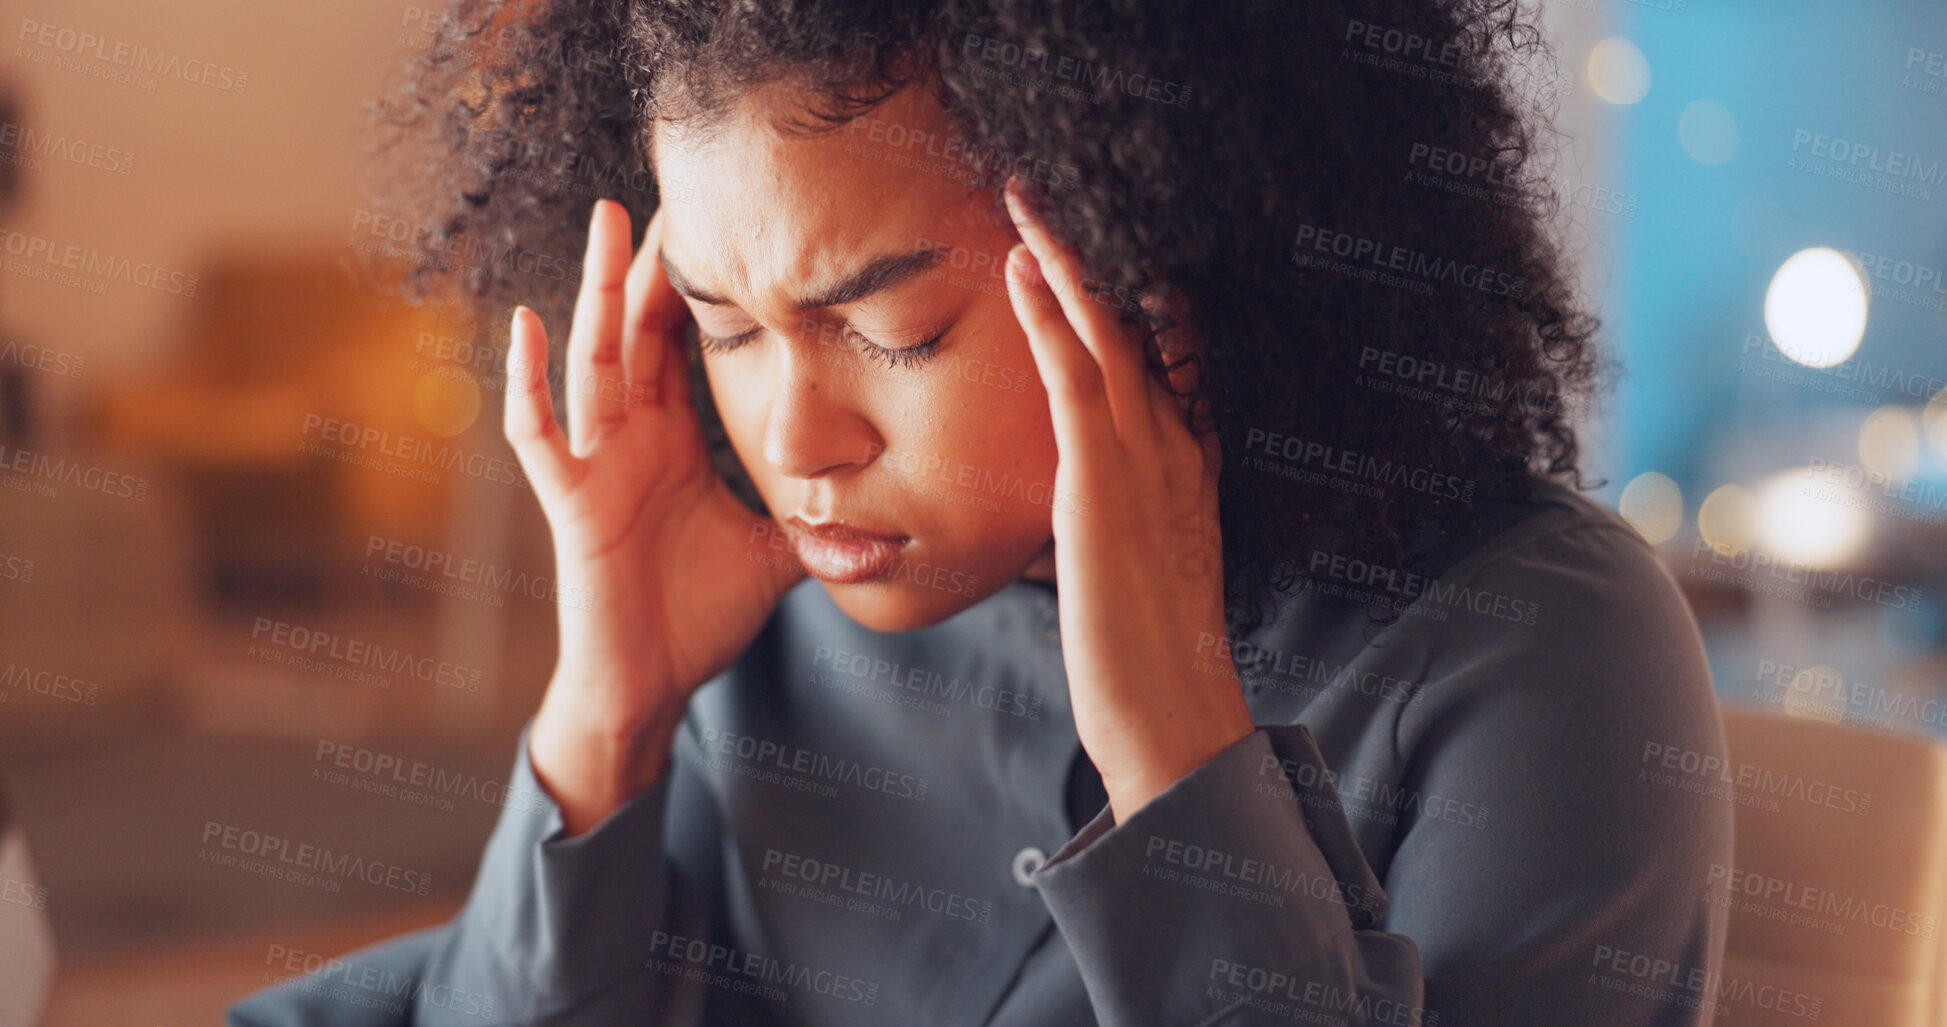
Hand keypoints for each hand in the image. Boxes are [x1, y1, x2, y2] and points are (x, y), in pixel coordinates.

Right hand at [504, 199, 806, 833]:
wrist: (648, 684)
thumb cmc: (697, 618)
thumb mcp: (776, 557)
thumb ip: (822, 532)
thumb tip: (894, 531)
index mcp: (673, 442)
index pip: (681, 347)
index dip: (694, 290)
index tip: (720, 229)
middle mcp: (631, 440)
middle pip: (635, 333)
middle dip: (644, 265)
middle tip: (662, 192)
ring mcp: (596, 464)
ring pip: (593, 360)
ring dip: (597, 290)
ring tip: (607, 222)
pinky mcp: (570, 500)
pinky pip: (539, 432)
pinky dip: (529, 381)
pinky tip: (528, 325)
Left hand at [1002, 178, 1254, 821]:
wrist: (1172, 721)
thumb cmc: (1146, 663)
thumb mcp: (1134, 578)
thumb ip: (1115, 528)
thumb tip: (1079, 515)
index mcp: (1186, 471)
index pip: (1161, 360)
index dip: (1129, 298)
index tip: (1092, 247)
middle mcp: (1176, 451)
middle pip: (1138, 329)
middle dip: (1094, 258)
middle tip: (1053, 194)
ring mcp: (1146, 462)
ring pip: (1109, 334)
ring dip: (1067, 260)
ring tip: (1027, 200)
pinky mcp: (1105, 484)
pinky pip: (1078, 377)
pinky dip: (1052, 315)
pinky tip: (1024, 267)